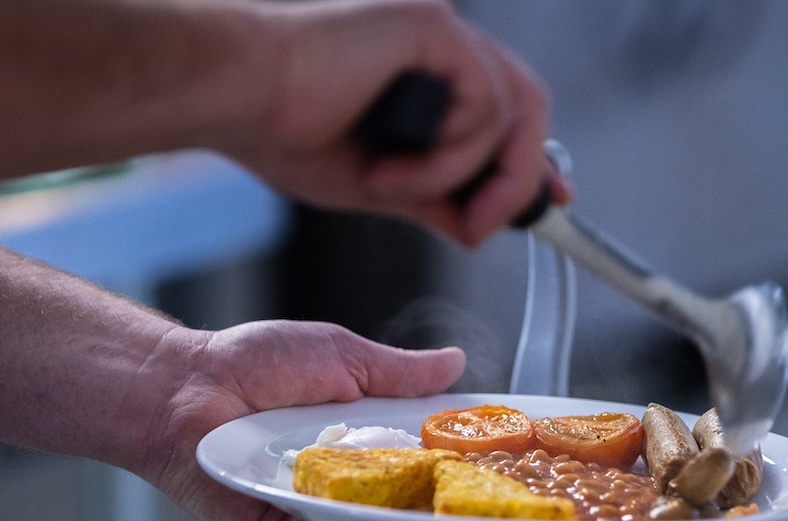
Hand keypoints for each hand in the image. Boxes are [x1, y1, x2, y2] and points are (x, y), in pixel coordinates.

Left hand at [139, 319, 465, 520]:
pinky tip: (340, 508)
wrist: (185, 383)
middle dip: (428, 493)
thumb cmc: (254, 364)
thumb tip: (455, 363)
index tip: (488, 455)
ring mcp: (306, 512)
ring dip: (381, 509)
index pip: (418, 460)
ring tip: (411, 496)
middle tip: (464, 485)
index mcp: (361, 442)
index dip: (451, 459)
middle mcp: (339, 482)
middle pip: (396, 500)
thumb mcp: (342, 357)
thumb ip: (399, 371)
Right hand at [220, 0, 559, 245]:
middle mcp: (444, 47)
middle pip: (528, 108)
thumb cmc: (285, 129)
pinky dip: (446, 156)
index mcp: (432, 75)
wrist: (235, 98)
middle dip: (516, 179)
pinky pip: (484, 105)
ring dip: (465, 175)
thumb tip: (476, 225)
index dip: (534, 161)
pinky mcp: (433, 27)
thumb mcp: (380, 185)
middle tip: (481, 226)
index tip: (552, 202)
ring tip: (397, 191)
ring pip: (512, 113)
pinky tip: (388, 171)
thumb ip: (436, 198)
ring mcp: (441, 33)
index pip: (509, 114)